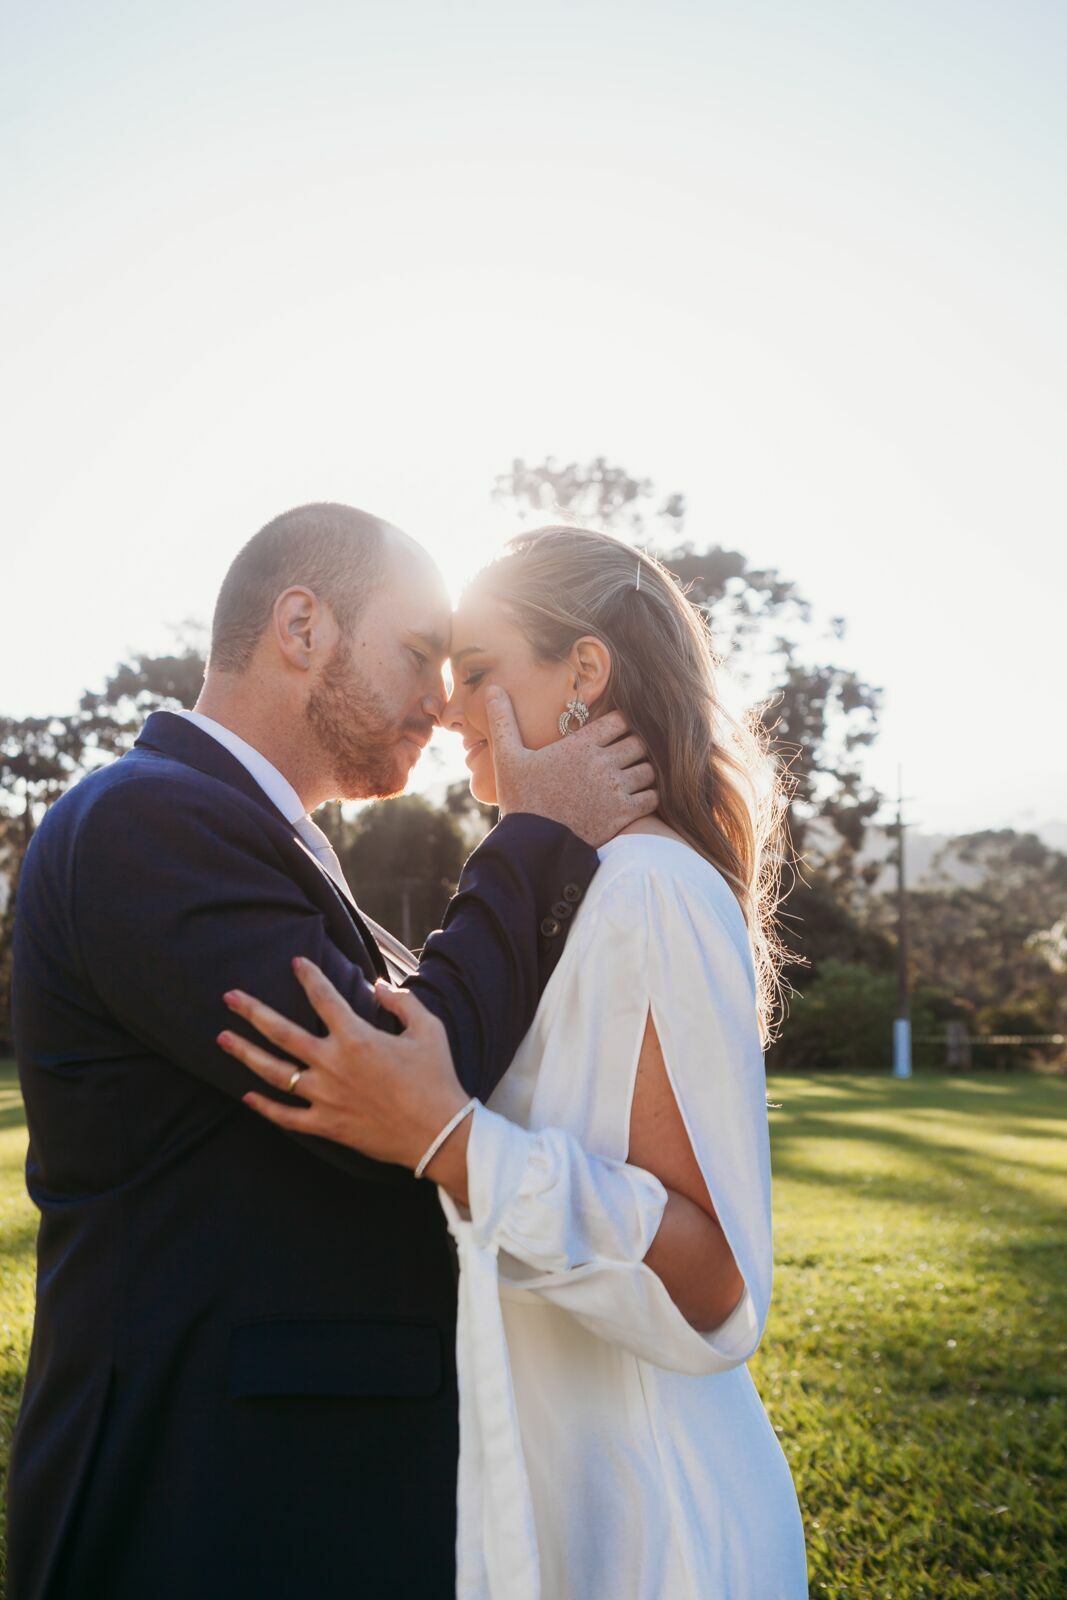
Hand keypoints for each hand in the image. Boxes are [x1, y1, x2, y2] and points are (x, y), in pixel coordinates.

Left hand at [218, 959, 469, 1178]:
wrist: (438, 1133)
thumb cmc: (436, 1078)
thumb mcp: (429, 1030)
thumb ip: (403, 1002)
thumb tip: (379, 986)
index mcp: (357, 1038)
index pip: (324, 998)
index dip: (308, 976)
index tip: (295, 962)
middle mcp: (333, 1064)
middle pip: (281, 1033)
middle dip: (252, 1011)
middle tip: (229, 997)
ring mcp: (325, 1097)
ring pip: (274, 1073)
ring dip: (245, 1054)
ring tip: (222, 1038)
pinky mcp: (326, 1125)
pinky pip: (286, 1116)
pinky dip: (264, 1107)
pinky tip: (246, 1096)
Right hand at [485, 687, 658, 846]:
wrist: (532, 845)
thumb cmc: (520, 800)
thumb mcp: (507, 757)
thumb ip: (504, 720)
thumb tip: (492, 688)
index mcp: (579, 745)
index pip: (619, 720)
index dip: (619, 725)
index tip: (612, 734)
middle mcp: (601, 763)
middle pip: (638, 743)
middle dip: (633, 747)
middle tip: (623, 757)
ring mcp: (615, 789)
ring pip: (648, 770)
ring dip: (642, 772)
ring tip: (630, 779)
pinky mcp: (623, 814)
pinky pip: (652, 797)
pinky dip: (648, 797)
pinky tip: (635, 800)